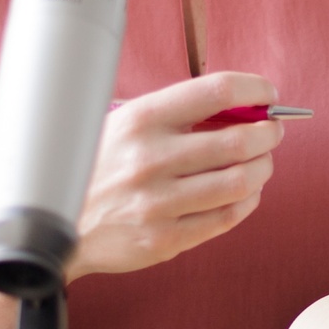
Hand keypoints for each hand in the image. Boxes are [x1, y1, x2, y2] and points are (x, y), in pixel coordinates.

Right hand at [66, 72, 283, 279]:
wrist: (56, 225)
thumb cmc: (98, 166)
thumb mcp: (124, 124)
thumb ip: (177, 114)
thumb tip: (242, 107)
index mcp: (141, 120)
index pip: (217, 91)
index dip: (255, 90)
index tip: (267, 95)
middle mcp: (151, 159)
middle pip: (239, 140)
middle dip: (268, 133)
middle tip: (272, 132)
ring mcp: (158, 202)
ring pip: (241, 181)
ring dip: (264, 167)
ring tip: (262, 162)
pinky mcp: (165, 238)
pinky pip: (227, 216)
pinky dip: (249, 200)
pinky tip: (246, 192)